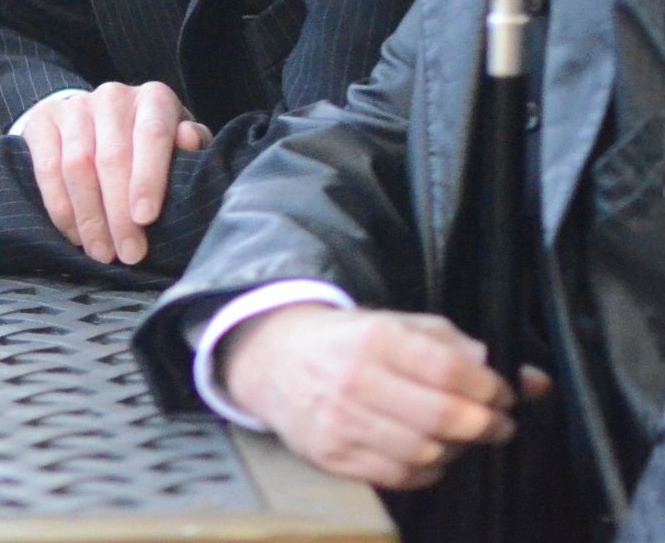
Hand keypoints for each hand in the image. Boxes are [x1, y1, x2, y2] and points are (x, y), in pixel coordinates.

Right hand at [17, 81, 210, 264]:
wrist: (99, 119)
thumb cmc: (150, 144)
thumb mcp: (179, 143)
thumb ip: (191, 144)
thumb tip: (188, 142)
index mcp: (154, 99)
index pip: (151, 135)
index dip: (148, 178)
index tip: (146, 218)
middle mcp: (113, 97)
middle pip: (111, 157)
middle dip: (118, 212)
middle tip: (128, 252)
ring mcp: (74, 106)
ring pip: (77, 166)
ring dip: (89, 216)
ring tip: (101, 251)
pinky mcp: (43, 121)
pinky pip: (47, 169)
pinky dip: (60, 207)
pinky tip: (75, 234)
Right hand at [222, 305, 553, 490]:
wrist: (273, 361)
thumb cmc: (346, 342)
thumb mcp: (397, 324)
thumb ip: (458, 346)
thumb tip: (526, 379)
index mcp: (375, 339)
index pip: (451, 371)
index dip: (491, 387)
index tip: (503, 393)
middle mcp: (356, 381)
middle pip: (445, 417)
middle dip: (487, 424)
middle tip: (498, 423)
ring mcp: (342, 422)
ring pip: (428, 452)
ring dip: (458, 448)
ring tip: (460, 435)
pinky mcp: (334, 456)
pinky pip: (402, 476)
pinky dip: (429, 468)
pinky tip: (429, 451)